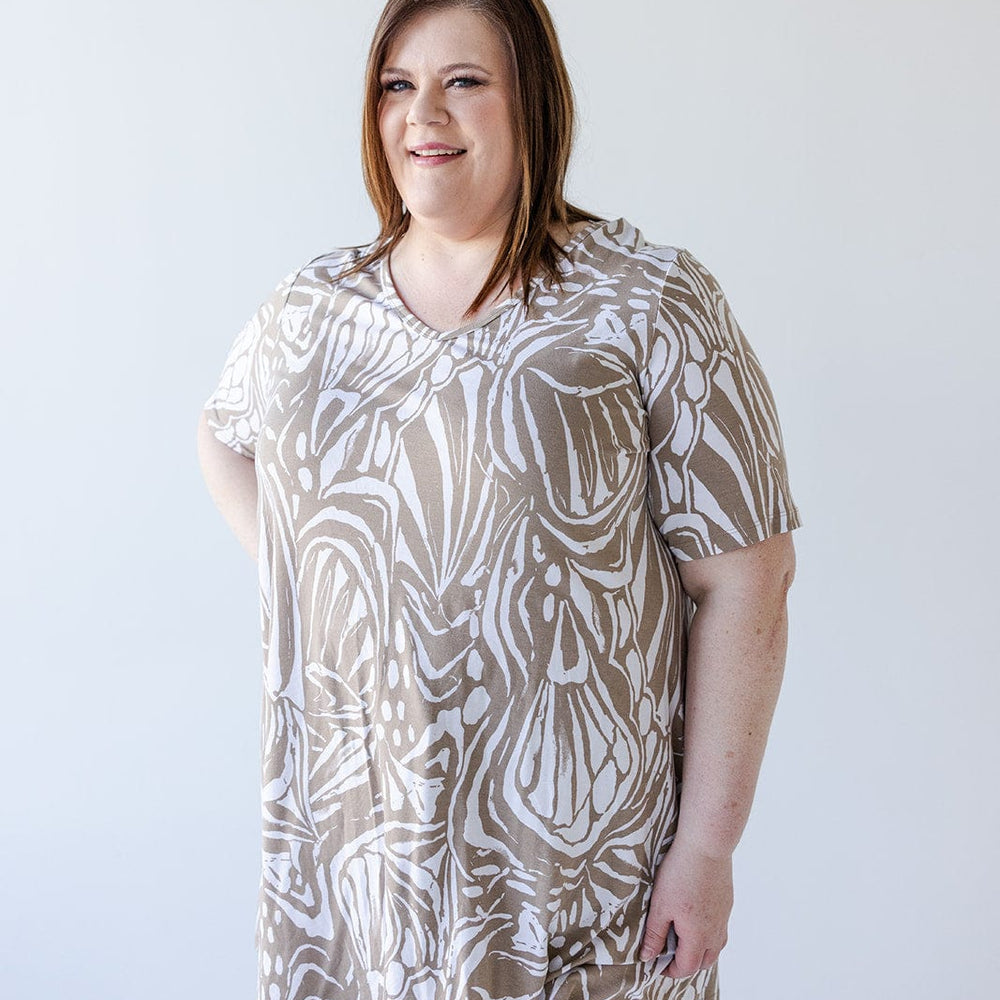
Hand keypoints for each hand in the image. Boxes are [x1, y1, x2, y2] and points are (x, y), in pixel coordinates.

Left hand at [638, 837, 733, 977]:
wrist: (706, 846)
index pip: (687, 967)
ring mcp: (723, 917)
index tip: (658, 965)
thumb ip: (654, 934)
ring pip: (715, 946)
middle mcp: (715, 932)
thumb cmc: (681, 874)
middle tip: (669, 954)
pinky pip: (720, 928)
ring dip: (700, 950)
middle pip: (704, 961)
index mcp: (698, 937)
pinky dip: (709, 933)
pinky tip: (696, 918)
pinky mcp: (727, 902)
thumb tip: (647, 957)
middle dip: (687, 964)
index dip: (671, 971)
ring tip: (682, 939)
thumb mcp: (660, 905)